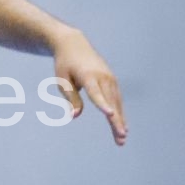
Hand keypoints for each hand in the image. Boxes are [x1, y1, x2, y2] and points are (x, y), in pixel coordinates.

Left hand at [52, 28, 127, 145]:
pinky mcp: (112, 81)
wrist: (74, 45)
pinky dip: (120, 113)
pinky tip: (121, 127)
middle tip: (121, 138)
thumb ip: (71, 98)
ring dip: (120, 121)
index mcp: (88, 76)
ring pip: (117, 103)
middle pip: (110, 102)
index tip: (110, 115)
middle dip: (116, 121)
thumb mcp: (62, 80)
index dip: (102, 104)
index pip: (96, 93)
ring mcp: (110, 78)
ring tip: (121, 139)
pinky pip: (117, 99)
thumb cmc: (65, 64)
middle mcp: (103, 77)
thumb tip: (75, 116)